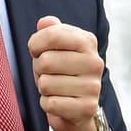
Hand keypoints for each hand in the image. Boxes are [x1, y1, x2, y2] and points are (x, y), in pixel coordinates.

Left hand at [28, 16, 103, 130]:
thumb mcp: (56, 48)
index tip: (38, 51)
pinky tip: (59, 102)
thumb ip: (51, 31)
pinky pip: (50, 103)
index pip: (52, 35)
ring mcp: (93, 86)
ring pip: (45, 84)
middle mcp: (95, 62)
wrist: (76, 108)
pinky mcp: (87, 108)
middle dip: (38, 70)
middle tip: (49, 74)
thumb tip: (45, 22)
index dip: (36, 44)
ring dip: (43, 89)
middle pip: (45, 61)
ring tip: (56, 88)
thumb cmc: (62, 73)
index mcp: (87, 41)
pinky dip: (47, 104)